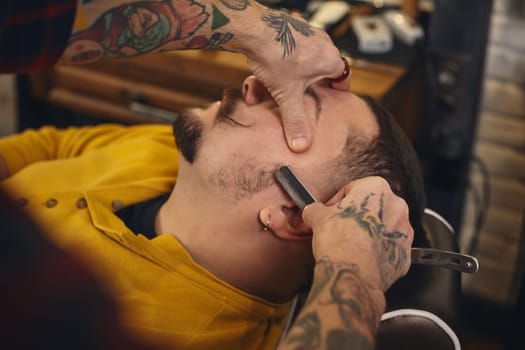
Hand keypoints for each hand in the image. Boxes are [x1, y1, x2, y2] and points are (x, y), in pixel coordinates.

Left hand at [245, 9, 346, 151]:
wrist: (252, 28)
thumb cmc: (275, 55)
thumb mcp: (287, 96)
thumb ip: (295, 121)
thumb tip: (301, 145)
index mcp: (329, 59)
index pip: (344, 76)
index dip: (339, 90)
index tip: (335, 99)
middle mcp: (322, 43)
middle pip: (324, 69)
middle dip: (313, 85)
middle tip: (307, 96)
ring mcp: (307, 33)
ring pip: (306, 59)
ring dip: (295, 74)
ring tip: (282, 86)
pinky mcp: (291, 28)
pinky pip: (291, 49)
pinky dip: (283, 62)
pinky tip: (269, 71)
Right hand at [302, 177, 412, 291]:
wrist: (352, 274)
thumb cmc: (339, 242)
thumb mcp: (317, 218)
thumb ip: (316, 210)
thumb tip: (313, 212)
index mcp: (376, 188)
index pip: (353, 188)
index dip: (337, 201)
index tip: (330, 211)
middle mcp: (396, 206)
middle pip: (371, 207)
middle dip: (356, 216)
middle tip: (339, 228)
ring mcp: (404, 231)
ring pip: (383, 226)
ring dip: (368, 232)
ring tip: (349, 244)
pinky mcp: (405, 253)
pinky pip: (389, 247)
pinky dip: (377, 250)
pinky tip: (361, 256)